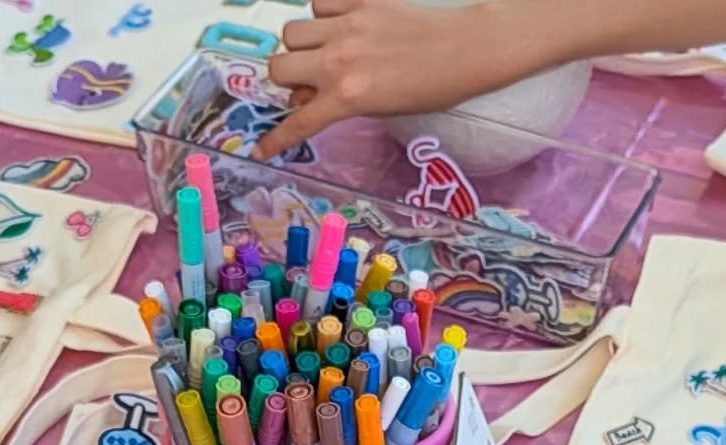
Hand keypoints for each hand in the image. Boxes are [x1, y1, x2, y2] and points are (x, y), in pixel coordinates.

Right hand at [257, 0, 531, 159]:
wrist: (464, 50)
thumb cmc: (429, 89)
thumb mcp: (379, 109)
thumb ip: (338, 102)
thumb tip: (308, 94)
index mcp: (348, 97)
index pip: (297, 122)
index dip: (275, 139)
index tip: (261, 149)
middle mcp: (340, 60)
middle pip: (279, 66)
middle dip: (286, 80)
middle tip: (305, 85)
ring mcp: (347, 26)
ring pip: (292, 33)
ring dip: (300, 46)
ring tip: (322, 53)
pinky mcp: (360, 0)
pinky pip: (318, 3)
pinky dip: (322, 15)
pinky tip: (339, 26)